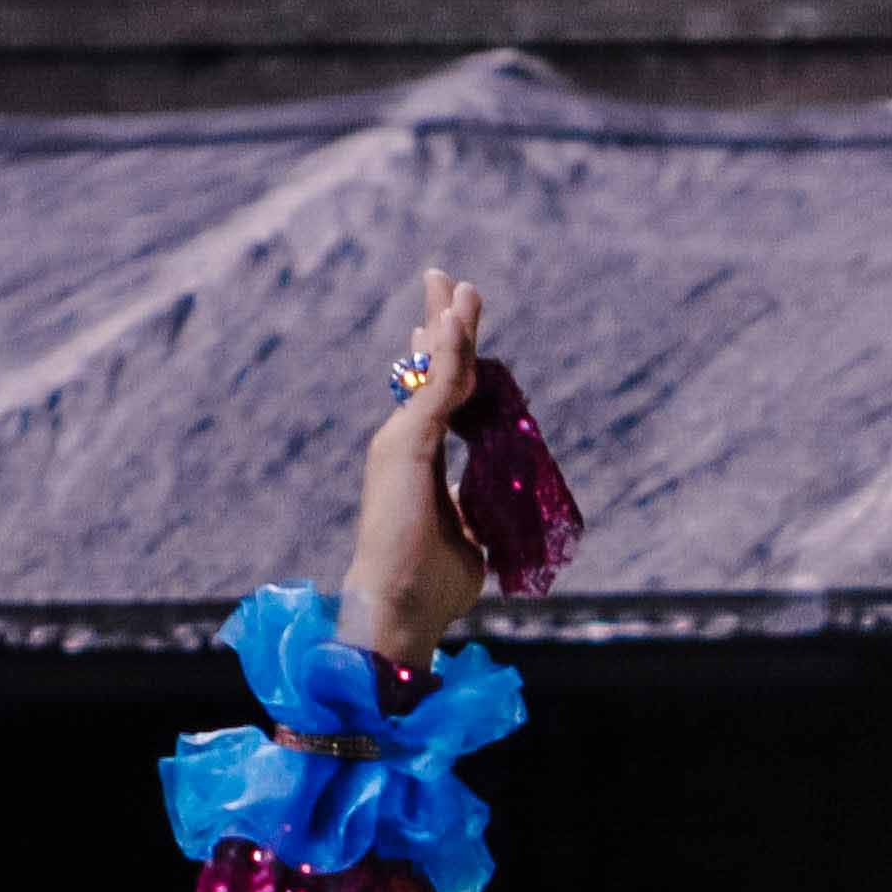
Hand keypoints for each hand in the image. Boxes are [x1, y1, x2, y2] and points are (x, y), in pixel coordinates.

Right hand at [338, 265, 489, 673]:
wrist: (397, 607)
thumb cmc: (430, 584)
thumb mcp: (469, 535)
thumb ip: (474, 506)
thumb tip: (494, 508)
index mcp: (419, 459)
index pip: (438, 397)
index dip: (446, 361)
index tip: (451, 329)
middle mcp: (404, 442)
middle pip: (431, 372)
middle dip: (442, 326)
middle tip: (449, 284)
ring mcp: (401, 440)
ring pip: (436, 371)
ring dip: (451, 326)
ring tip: (460, 287)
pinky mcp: (405, 445)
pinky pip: (438, 389)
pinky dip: (452, 354)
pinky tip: (457, 323)